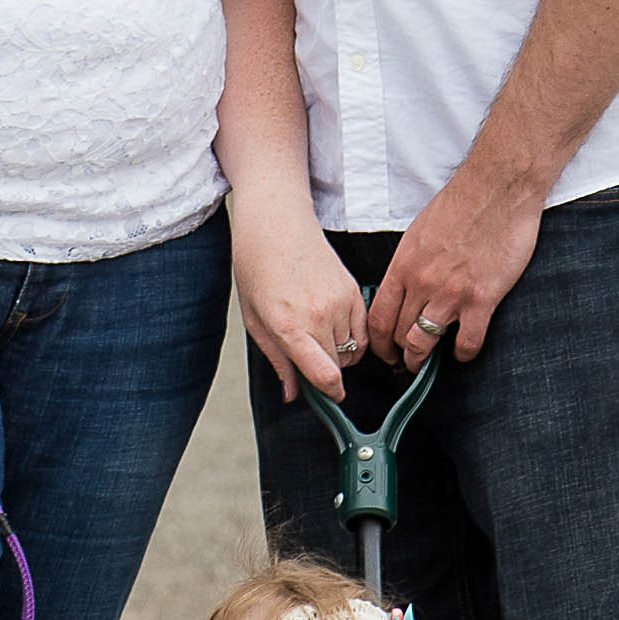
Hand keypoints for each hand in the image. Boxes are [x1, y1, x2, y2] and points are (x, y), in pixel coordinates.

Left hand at [231, 198, 370, 404]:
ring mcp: (340, 301)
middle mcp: (319, 315)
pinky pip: (364, 329)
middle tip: (306, 353)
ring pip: (353, 349)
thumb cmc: (256, 266)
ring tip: (315, 330)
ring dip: (339, 351)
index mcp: (290, 325)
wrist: (276, 222)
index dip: (330, 393)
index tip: (328, 396)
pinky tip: (332, 323)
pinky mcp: (354, 289)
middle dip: (325, 369)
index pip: (325, 375)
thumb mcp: (254, 319)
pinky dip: (353, 335)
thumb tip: (293, 394)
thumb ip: (277, 359)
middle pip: (339, 366)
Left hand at [367, 160, 542, 369]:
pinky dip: (463, 353)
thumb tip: (405, 289)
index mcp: (403, 264)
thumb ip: (410, 264)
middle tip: (406, 363)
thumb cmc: (460, 204)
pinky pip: (467, 342)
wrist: (497, 188)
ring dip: (422, 360)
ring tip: (426, 365)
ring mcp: (451, 292)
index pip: (378, 316)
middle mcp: (421, 282)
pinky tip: (463, 351)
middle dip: (399, 355)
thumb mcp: (419, 233)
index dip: (378, 342)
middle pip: (398, 334)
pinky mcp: (482, 298)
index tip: (385, 352)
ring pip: (424, 344)